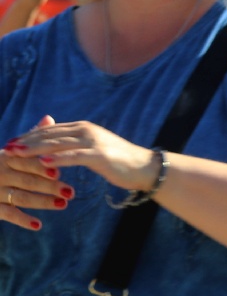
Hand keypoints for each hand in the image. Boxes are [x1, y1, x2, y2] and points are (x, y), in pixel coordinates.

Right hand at [0, 116, 72, 230]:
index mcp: (7, 158)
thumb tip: (49, 118)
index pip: (28, 162)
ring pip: (20, 197)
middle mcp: (0, 173)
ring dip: (42, 202)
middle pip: (27, 180)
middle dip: (49, 186)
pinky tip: (38, 225)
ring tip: (63, 204)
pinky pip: (7, 214)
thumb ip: (31, 138)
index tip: (62, 171)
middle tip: (71, 192)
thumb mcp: (11, 151)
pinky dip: (22, 219)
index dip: (44, 167)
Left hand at [5, 116, 158, 195]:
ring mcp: (94, 142)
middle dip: (26, 141)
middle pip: (51, 135)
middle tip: (7, 147)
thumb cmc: (116, 159)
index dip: (29, 135)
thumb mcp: (91, 147)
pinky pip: (74, 157)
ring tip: (16, 153)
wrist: (143, 167)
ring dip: (35, 148)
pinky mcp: (100, 156)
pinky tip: (42, 162)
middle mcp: (87, 131)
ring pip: (58, 144)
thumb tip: (55, 136)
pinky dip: (57, 159)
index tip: (10, 141)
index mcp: (83, 128)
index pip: (50, 130)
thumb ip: (72, 141)